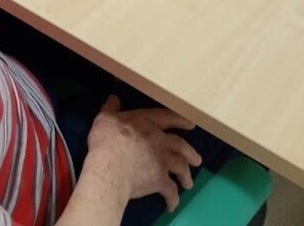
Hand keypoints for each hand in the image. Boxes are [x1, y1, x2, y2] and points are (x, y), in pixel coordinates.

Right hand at [85, 96, 200, 212]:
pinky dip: (173, 198)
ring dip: (186, 175)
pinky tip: (172, 205)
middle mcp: (160, 140)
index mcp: (148, 121)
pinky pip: (170, 191)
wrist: (112, 165)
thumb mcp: (105, 118)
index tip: (192, 124)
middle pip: (180, 145)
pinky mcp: (160, 180)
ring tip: (189, 183)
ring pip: (180, 167)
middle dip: (190, 153)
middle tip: (197, 160)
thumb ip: (111, 109)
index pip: (167, 118)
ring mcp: (162, 160)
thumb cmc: (108, 138)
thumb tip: (113, 99)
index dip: (180, 120)